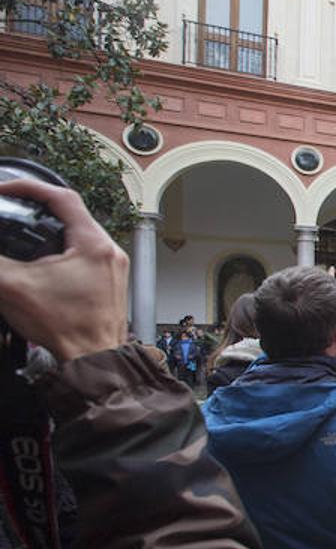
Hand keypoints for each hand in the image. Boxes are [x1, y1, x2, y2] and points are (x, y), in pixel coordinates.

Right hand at [0, 175, 127, 361]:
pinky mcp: (109, 283)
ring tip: (26, 233)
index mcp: (94, 244)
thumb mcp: (14, 287)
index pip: (61, 197)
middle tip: (15, 209)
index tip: (6, 190)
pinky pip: (84, 256)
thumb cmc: (67, 329)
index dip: (29, 187)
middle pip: (72, 215)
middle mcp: (109, 252)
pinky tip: (43, 262)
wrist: (93, 360)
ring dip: (51, 232)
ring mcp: (112, 268)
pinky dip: (61, 252)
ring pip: (79, 236)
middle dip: (40, 210)